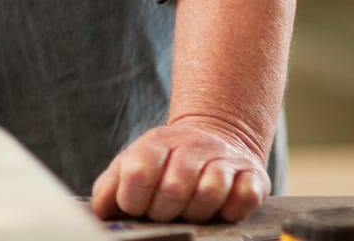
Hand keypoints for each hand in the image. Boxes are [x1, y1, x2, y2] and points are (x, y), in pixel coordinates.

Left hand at [91, 121, 267, 223]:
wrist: (215, 139)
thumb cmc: (166, 164)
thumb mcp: (133, 164)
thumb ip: (111, 186)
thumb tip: (101, 212)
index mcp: (157, 142)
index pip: (138, 172)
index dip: (134, 200)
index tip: (136, 208)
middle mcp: (192, 145)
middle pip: (174, 188)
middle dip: (164, 212)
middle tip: (164, 214)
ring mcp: (224, 159)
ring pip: (209, 192)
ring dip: (196, 213)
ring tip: (190, 212)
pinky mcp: (253, 175)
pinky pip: (244, 198)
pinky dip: (231, 211)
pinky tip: (222, 211)